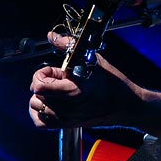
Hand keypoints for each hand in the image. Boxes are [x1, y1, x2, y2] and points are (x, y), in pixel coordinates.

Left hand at [30, 32, 160, 132]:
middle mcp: (67, 107)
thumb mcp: (93, 59)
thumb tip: (53, 36)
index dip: (42, 74)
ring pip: (36, 107)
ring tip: (56, 90)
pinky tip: (49, 103)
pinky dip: (40, 112)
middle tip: (60, 79)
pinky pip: (41, 122)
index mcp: (73, 91)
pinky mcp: (67, 125)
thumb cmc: (112, 82)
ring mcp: (66, 118)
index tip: (55, 71)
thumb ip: (69, 46)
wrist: (125, 104)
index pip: (38, 85)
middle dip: (44, 83)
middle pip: (36, 95)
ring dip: (42, 96)